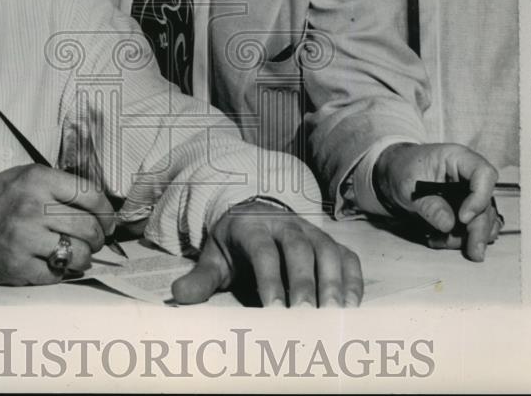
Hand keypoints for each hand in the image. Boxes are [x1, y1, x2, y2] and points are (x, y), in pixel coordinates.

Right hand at [0, 164, 115, 285]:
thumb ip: (60, 185)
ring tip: (79, 255)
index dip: (107, 212)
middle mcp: (31, 207)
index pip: (90, 196)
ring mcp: (24, 238)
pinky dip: (62, 272)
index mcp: (38, 180)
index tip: (109, 222)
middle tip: (95, 241)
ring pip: (78, 254)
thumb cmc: (0, 201)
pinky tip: (55, 264)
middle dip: (99, 238)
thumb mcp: (27, 177)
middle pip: (88, 227)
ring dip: (85, 258)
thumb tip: (101, 206)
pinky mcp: (17, 265)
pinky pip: (57, 274)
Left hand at [172, 201, 362, 307]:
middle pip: (298, 248)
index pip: (262, 251)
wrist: (253, 214)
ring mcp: (311, 231)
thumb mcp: (214, 258)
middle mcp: (285, 225)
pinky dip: (353, 279)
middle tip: (308, 316)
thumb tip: (178, 296)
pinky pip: (346, 256)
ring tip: (336, 314)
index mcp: (252, 227)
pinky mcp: (329, 242)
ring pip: (327, 250)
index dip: (270, 279)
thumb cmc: (234, 245)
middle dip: (304, 281)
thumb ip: (200, 279)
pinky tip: (352, 306)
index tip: (275, 310)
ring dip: (334, 282)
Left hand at [373, 142, 500, 260]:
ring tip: (442, 242)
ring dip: (469, 237)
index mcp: (457, 158)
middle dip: (479, 229)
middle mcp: (469, 176)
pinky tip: (440, 241)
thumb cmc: (402, 170)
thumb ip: (428, 204)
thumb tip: (449, 225)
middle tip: (472, 251)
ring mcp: (470, 194)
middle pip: (487, 202)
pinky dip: (462, 239)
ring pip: (484, 219)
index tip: (463, 218)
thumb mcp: (407, 184)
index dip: (479, 197)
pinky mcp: (466, 210)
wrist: (395, 173)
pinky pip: (474, 228)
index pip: (483, 174)